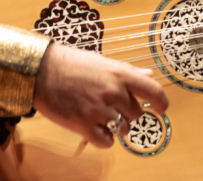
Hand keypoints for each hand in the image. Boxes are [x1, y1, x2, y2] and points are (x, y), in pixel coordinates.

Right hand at [32, 43, 168, 147]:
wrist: (41, 71)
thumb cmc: (71, 63)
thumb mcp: (102, 62)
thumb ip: (127, 71)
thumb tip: (149, 74)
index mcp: (119, 74)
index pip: (153, 91)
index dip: (161, 102)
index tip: (161, 107)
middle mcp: (113, 92)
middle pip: (136, 114)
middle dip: (127, 112)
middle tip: (111, 106)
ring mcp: (99, 110)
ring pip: (123, 129)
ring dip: (116, 126)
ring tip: (100, 116)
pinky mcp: (83, 125)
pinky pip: (106, 142)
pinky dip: (104, 139)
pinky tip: (95, 129)